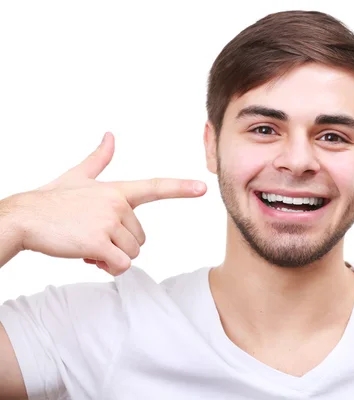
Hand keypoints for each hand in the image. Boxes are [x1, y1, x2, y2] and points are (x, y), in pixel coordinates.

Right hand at [7, 132, 206, 275]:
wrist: (23, 218)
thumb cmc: (50, 200)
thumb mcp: (77, 176)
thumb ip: (98, 159)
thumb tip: (110, 135)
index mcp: (116, 190)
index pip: (155, 187)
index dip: (180, 187)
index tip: (202, 188)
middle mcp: (117, 204)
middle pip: (140, 238)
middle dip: (120, 244)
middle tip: (93, 237)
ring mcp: (108, 223)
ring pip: (132, 253)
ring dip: (112, 257)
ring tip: (88, 245)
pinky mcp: (98, 243)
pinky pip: (120, 265)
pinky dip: (108, 268)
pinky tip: (88, 258)